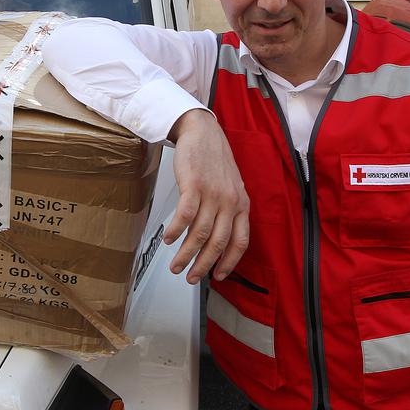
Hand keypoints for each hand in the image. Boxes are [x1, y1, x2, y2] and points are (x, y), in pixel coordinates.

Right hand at [165, 109, 250, 283]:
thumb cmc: (214, 160)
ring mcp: (212, 194)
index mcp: (241, 204)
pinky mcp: (194, 186)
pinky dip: (175, 232)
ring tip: (175, 264)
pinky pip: (184, 216)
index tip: (218, 276)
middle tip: (191, 277)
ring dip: (185, 254)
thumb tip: (218, 238)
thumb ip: (229, 211)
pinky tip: (167, 239)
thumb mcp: (231, 187)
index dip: (229, 262)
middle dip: (203, 265)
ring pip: (199, 234)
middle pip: (218, 243)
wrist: (202, 132)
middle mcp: (229, 202)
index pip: (240, 242)